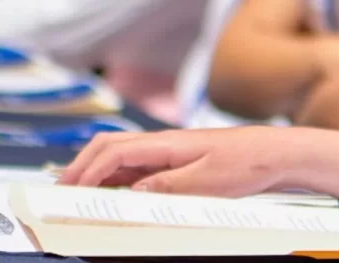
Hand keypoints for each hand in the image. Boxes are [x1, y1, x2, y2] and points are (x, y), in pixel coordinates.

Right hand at [58, 125, 338, 198]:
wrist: (277, 153)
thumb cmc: (248, 163)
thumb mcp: (208, 181)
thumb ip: (167, 186)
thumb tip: (131, 191)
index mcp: (166, 143)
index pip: (113, 153)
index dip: (86, 172)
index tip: (67, 193)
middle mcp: (163, 143)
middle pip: (108, 147)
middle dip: (80, 167)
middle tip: (60, 192)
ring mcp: (169, 150)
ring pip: (120, 155)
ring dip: (96, 171)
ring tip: (78, 194)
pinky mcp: (178, 160)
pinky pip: (138, 166)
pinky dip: (117, 177)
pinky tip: (114, 193)